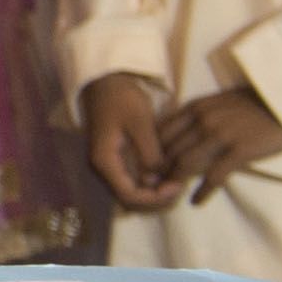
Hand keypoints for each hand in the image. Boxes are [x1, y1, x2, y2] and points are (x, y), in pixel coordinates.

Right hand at [81, 72, 182, 210]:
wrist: (105, 82)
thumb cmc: (121, 98)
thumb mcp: (139, 122)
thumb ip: (149, 153)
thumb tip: (157, 180)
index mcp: (105, 160)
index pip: (129, 195)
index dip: (154, 198)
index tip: (176, 186)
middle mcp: (102, 168)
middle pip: (129, 199)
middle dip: (155, 200)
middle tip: (179, 188)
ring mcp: (108, 165)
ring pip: (130, 192)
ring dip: (153, 194)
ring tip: (175, 182)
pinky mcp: (115, 159)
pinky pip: (131, 181)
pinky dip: (148, 185)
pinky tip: (165, 175)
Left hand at [158, 82, 281, 203]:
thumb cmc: (256, 102)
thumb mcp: (220, 102)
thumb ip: (201, 114)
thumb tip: (185, 133)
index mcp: (196, 107)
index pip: (162, 131)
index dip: (152, 151)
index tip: (147, 166)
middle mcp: (202, 120)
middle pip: (170, 149)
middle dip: (158, 169)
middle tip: (151, 186)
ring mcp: (220, 135)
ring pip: (186, 163)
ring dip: (174, 182)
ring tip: (168, 196)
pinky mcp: (239, 150)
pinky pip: (214, 175)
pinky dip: (203, 191)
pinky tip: (196, 201)